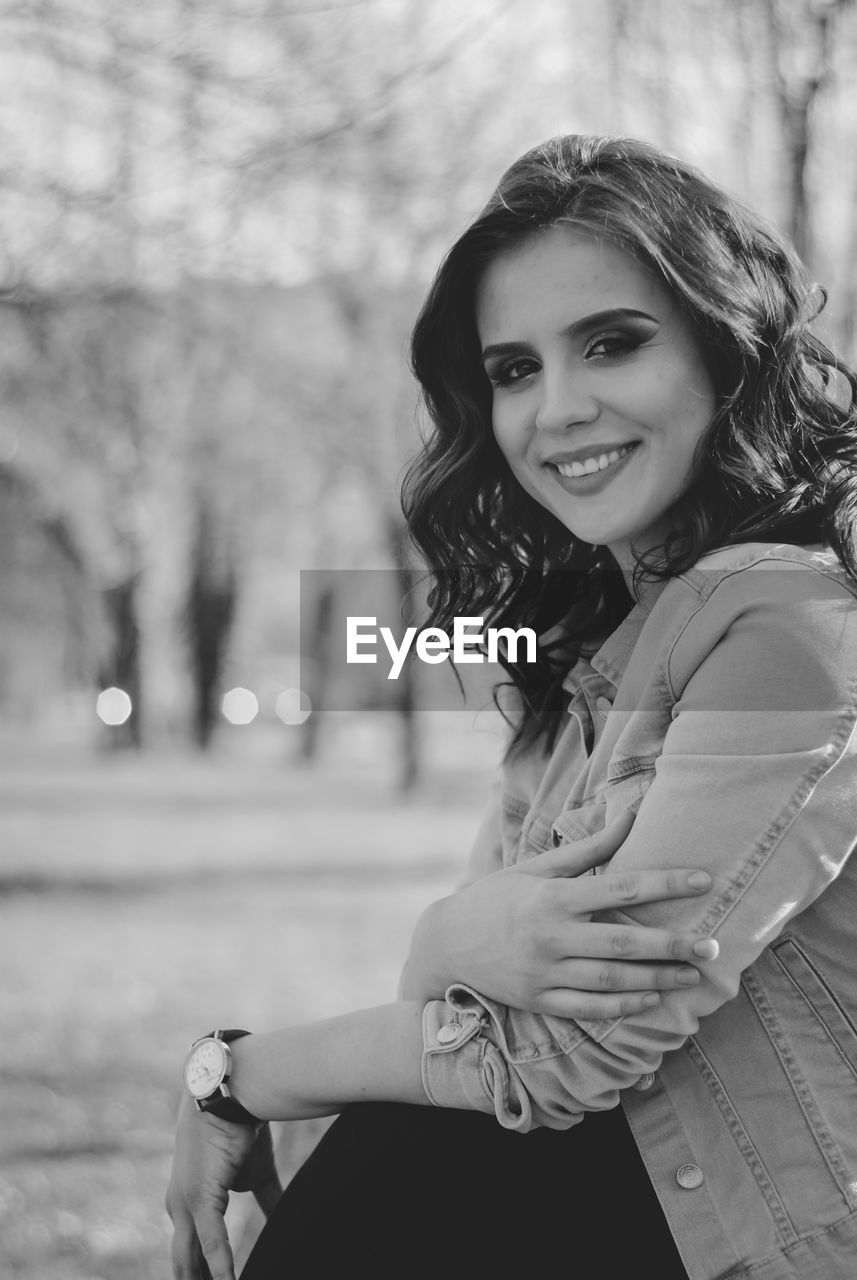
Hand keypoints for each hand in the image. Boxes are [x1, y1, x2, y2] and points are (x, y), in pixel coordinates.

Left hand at [166, 1094, 281, 1279]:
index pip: (191, 1252)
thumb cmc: (242, 1127)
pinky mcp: (200, 1197)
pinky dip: (220, 1268)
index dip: (201, 1275)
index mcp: (186, 1202)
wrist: (235, 1092)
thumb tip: (283, 1217)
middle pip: (184, 1263)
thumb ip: (265, 1199)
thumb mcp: (254, 1173)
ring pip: (190, 1260)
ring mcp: (185, 1204)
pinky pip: (210, 1242)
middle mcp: (178, 1207)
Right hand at [402, 810, 717, 1018]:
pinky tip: (653, 997)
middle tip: (713, 946)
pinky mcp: (540, 1001)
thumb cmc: (498, 897)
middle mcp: (550, 937)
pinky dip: (624, 1006)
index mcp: (552, 898)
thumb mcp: (537, 868)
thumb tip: (633, 816)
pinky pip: (590, 1009)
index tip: (704, 880)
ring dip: (658, 979)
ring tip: (693, 974)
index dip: (665, 884)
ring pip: (612, 982)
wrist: (445, 944)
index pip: (620, 889)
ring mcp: (545, 974)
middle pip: (624, 944)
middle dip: (673, 945)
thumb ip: (589, 850)